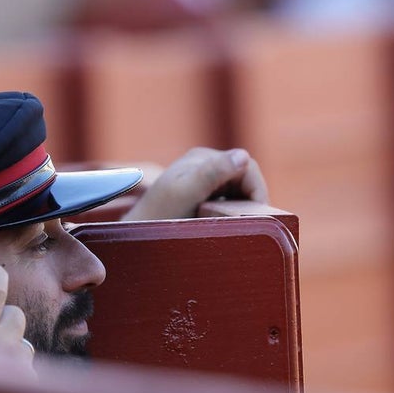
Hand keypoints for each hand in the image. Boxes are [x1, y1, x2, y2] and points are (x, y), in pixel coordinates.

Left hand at [122, 147, 269, 220]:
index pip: (247, 167)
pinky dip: (231, 214)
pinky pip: (228, 202)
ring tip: (233, 227)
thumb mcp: (186, 194)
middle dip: (250, 200)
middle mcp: (204, 165)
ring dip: (241, 209)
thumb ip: (212, 173)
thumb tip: (243, 156)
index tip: (258, 216)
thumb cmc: (158, 217)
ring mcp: (202, 181)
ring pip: (238, 192)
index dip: (257, 190)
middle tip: (247, 225)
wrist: (134, 236)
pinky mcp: (201, 198)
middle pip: (245, 179)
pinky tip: (222, 227)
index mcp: (203, 158)